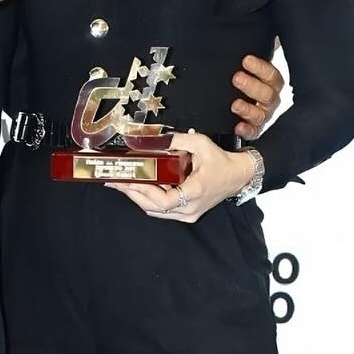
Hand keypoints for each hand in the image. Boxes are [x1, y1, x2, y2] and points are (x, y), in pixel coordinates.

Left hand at [105, 133, 255, 222]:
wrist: (238, 176)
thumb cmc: (222, 162)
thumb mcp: (201, 143)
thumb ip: (178, 140)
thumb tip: (156, 139)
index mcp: (194, 192)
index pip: (163, 200)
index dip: (142, 192)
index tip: (127, 181)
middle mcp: (190, 208)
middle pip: (153, 208)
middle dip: (132, 194)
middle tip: (115, 182)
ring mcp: (189, 214)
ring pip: (156, 211)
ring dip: (138, 198)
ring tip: (122, 185)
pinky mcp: (188, 214)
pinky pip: (163, 211)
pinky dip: (149, 201)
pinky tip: (139, 189)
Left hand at [230, 48, 283, 138]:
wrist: (226, 102)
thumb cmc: (240, 77)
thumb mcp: (244, 62)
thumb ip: (256, 45)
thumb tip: (267, 30)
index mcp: (270, 83)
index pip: (272, 75)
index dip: (261, 68)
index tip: (246, 60)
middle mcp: (269, 100)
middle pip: (268, 95)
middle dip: (252, 86)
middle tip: (236, 77)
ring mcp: (262, 116)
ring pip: (262, 114)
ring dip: (249, 109)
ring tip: (235, 104)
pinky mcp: (252, 130)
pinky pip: (254, 133)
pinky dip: (246, 130)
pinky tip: (237, 127)